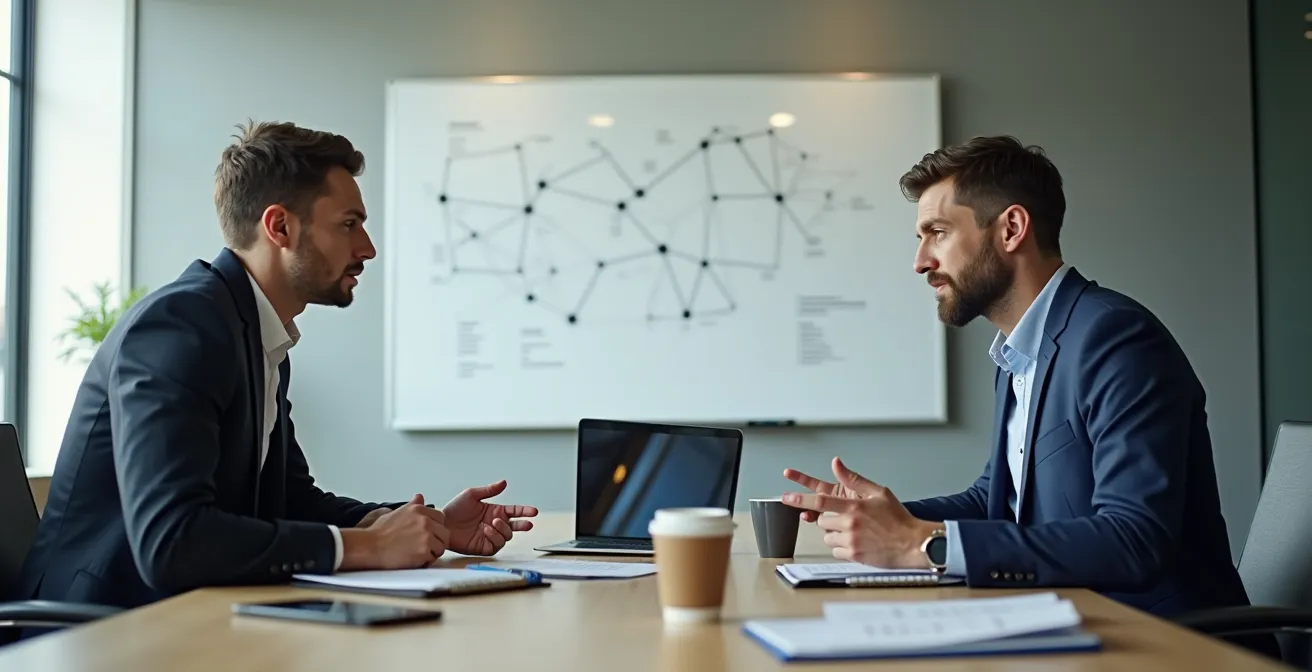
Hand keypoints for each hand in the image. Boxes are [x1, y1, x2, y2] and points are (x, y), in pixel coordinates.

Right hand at [340, 494, 448, 569]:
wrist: (370, 546)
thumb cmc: (380, 532)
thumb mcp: (396, 512)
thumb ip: (412, 506)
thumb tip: (420, 496)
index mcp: (419, 510)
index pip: (441, 518)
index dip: (436, 528)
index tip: (427, 534)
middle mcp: (425, 520)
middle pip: (444, 533)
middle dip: (437, 541)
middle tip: (423, 546)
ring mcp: (426, 535)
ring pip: (441, 546)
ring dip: (432, 552)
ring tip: (417, 553)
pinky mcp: (424, 550)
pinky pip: (433, 558)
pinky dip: (426, 561)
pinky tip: (413, 559)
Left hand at [442, 480, 537, 555]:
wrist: (442, 523)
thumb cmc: (454, 509)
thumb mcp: (472, 495)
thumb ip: (489, 490)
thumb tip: (504, 482)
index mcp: (495, 511)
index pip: (514, 511)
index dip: (524, 511)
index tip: (534, 511)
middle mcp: (494, 524)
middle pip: (515, 527)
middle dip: (523, 525)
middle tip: (528, 523)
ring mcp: (490, 536)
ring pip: (506, 536)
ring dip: (503, 529)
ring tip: (492, 522)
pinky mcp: (483, 547)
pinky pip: (496, 545)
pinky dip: (494, 537)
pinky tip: (486, 530)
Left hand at [782, 459, 937, 568]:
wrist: (913, 544)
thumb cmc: (898, 519)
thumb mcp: (878, 492)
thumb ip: (853, 479)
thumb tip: (836, 464)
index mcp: (854, 506)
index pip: (820, 501)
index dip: (800, 499)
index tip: (786, 497)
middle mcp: (850, 524)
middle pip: (822, 521)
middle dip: (828, 519)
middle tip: (846, 518)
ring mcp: (851, 541)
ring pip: (827, 536)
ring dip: (835, 533)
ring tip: (855, 531)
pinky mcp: (854, 555)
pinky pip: (835, 550)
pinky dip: (842, 547)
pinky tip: (857, 542)